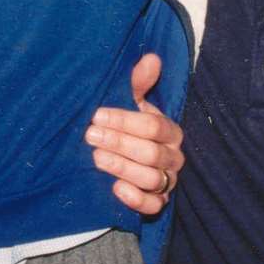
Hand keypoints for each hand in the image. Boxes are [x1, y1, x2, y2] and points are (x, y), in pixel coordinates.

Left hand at [86, 53, 182, 214]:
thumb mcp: (129, 101)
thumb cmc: (124, 124)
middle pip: (151, 153)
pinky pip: (153, 206)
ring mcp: (167, 182)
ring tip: (96, 158)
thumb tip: (151, 57)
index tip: (97, 115)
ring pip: (152, 179)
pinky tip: (115, 188)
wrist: (116, 156)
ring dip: (122, 167)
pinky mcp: (157, 203)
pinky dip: (135, 199)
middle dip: (119, 143)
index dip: (124, 120)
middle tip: (90, 136)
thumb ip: (138, 81)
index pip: (153, 126)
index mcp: (169, 130)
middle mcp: (173, 157)